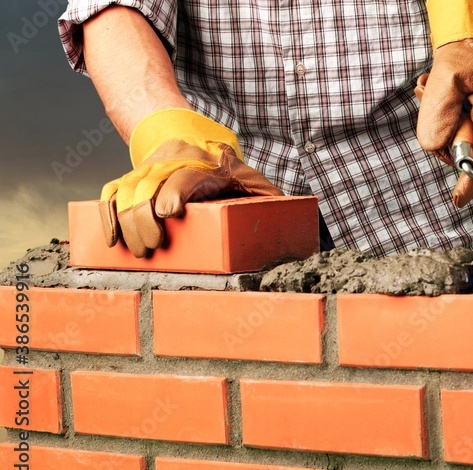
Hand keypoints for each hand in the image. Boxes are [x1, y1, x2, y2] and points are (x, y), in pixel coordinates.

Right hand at [100, 108, 283, 257]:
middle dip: (146, 218)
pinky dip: (107, 213)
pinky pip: (114, 191)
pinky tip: (110, 237)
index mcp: (208, 165)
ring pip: (129, 189)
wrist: (196, 138)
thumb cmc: (233, 173)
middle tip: (152, 248)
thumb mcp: (257, 183)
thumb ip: (270, 201)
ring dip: (127, 221)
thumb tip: (288, 222)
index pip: (186, 175)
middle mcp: (175, 162)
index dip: (174, 192)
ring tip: (136, 250)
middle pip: (151, 185)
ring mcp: (152, 167)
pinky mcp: (135, 176)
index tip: (167, 213)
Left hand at [415, 0, 472, 207]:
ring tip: (439, 91)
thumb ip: (437, 116)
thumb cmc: (468, 50)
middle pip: (472, 150)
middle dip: (447, 134)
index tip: (457, 200)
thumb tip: (436, 148)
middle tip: (434, 98)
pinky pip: (471, 129)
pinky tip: (449, 95)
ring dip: (447, 122)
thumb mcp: (443, 78)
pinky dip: (455, 118)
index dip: (471, 182)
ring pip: (468, 139)